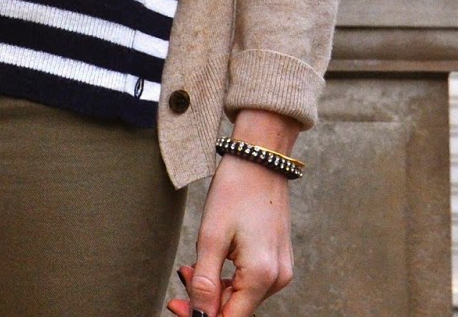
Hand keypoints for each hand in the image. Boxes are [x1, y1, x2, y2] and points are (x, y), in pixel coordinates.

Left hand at [167, 112, 298, 316]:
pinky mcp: (278, 258)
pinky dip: (229, 278)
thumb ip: (204, 284)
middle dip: (206, 301)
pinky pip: (252, 282)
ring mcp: (281, 268)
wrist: (260, 157)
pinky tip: (214, 261)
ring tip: (194, 266)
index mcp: (262, 274)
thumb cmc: (235, 190)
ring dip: (216, 289)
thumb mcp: (211, 237)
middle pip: (236, 310)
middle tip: (183, 277)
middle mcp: (277, 277)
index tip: (176, 305)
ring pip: (242, 297)